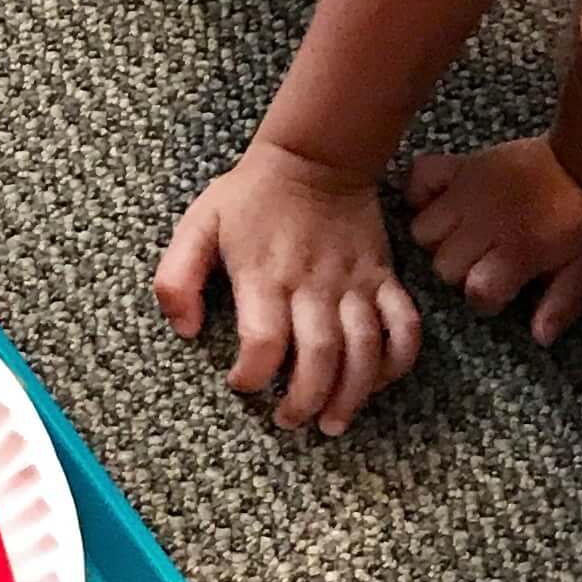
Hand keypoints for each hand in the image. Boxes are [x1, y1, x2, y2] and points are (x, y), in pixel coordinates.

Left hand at [156, 142, 422, 434]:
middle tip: (290, 421)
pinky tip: (378, 381)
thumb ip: (176, 278)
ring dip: (353, 394)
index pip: (263, 342)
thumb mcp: (197, 226)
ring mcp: (354, 282)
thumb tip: (187, 331)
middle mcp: (313, 284)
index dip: (251, 375)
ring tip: (332, 421)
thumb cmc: (250, 197)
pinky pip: (405, 325)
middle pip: (320, 357)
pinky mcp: (383, 278)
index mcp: (263, 275)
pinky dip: (399, 360)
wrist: (315, 159)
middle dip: (305, 400)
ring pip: (366, 350)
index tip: (241, 384)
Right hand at [403, 135, 581, 344]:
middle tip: (483, 262)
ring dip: (437, 239)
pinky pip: (418, 177)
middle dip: (461, 272)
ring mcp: (467, 192)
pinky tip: (437, 204)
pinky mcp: (460, 166)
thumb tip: (539, 337)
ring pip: (422, 230)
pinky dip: (419, 192)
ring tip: (460, 236)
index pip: (477, 292)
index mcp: (517, 251)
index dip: (486, 299)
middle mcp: (484, 224)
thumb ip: (562, 304)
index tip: (500, 292)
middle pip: (443, 266)